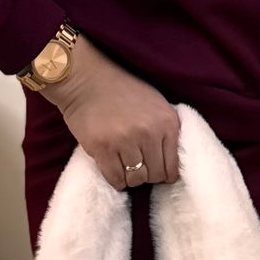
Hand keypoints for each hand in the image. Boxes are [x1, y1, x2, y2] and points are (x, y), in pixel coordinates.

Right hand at [48, 38, 179, 187]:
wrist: (86, 79)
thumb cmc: (122, 89)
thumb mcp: (156, 103)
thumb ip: (166, 129)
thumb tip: (171, 160)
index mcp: (167, 122)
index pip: (173, 166)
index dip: (164, 172)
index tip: (155, 169)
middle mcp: (150, 133)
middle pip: (155, 175)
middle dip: (147, 175)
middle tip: (137, 167)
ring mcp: (125, 141)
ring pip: (136, 180)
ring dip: (130, 178)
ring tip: (124, 166)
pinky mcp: (102, 148)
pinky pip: (115, 178)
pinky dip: (115, 180)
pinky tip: (112, 169)